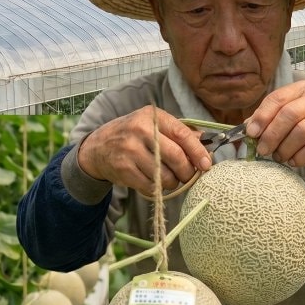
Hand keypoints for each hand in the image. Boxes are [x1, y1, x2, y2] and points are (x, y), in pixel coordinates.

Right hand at [77, 106, 211, 196]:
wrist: (98, 147)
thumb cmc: (133, 135)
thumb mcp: (153, 125)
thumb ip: (179, 132)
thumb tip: (206, 144)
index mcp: (152, 116)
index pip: (182, 134)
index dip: (197, 152)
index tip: (206, 164)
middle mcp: (140, 130)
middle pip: (176, 157)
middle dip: (187, 171)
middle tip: (189, 176)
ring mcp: (130, 150)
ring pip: (165, 176)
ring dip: (173, 182)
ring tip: (170, 179)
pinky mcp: (124, 169)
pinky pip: (151, 186)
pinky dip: (157, 188)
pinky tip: (154, 181)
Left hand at [245, 81, 304, 186]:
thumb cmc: (300, 133)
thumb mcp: (280, 123)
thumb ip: (264, 122)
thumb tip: (245, 129)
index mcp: (301, 89)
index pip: (277, 98)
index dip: (262, 117)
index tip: (251, 133)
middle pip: (289, 114)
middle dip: (272, 135)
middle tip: (262, 150)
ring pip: (303, 131)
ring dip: (285, 148)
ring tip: (278, 157)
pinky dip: (300, 157)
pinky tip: (293, 161)